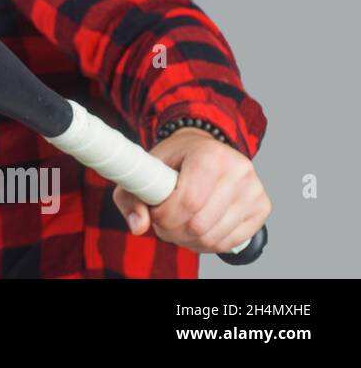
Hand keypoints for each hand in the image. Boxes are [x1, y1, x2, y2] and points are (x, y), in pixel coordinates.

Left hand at [113, 127, 270, 253]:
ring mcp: (254, 190)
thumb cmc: (174, 161)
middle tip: (163, 221)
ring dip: (187, 239)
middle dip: (173, 230)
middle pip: (199, 223)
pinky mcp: (262, 208)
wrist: (203, 150)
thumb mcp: (146, 170)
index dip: (164, 216)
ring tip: (177, 224)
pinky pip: (228, 243)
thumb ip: (132, 198)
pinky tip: (195, 230)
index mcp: (211, 154)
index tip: (154, 212)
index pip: (188, 201)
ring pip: (213, 237)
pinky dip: (205, 244)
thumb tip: (138, 226)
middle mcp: (239, 169)